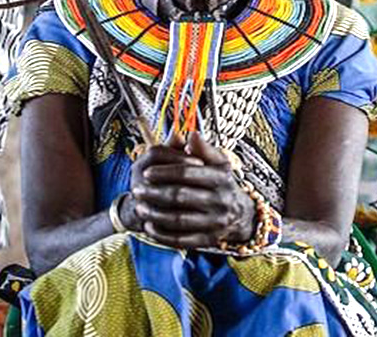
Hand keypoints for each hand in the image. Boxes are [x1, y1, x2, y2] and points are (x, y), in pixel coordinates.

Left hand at [128, 132, 255, 248]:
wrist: (240, 213)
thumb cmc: (221, 182)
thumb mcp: (218, 162)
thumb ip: (203, 149)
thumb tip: (190, 135)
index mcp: (221, 178)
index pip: (188, 173)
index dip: (164, 172)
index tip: (146, 172)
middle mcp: (220, 201)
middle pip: (181, 197)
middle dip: (155, 194)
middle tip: (136, 190)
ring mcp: (215, 223)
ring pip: (179, 220)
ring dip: (155, 214)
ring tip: (139, 208)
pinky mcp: (209, 240)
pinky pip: (182, 240)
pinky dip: (163, 235)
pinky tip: (149, 226)